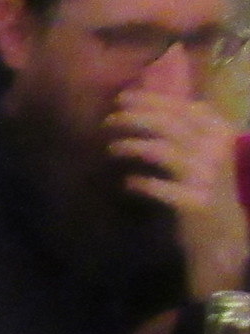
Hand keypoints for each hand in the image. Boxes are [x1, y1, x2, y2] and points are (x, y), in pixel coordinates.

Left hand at [110, 92, 248, 296]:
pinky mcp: (196, 203)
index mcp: (223, 133)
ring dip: (133, 146)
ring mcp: (208, 177)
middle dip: (136, 118)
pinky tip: (127, 182)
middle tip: (108, 119)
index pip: (186, 107)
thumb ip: (184, 130)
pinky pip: (160, 187)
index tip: (123, 97)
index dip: (153, 100)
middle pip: (171, 124)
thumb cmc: (207, 189)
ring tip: (111, 147)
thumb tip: (146, 105)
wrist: (224, 236)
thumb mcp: (204, 154)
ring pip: (164, 150)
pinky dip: (141, 183)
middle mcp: (218, 151)